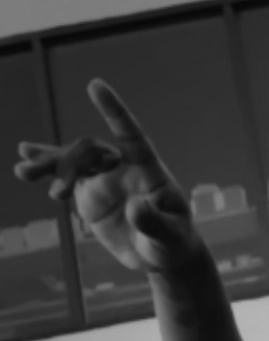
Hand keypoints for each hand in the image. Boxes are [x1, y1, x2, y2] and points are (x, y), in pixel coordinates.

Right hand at [14, 80, 201, 273]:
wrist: (161, 255)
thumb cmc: (174, 243)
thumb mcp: (170, 237)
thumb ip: (154, 223)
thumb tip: (134, 208)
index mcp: (148, 170)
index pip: (131, 135)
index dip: (114, 111)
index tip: (95, 85)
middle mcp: (122, 168)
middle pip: (90, 151)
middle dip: (69, 162)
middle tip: (55, 190)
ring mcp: (103, 179)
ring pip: (72, 160)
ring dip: (47, 164)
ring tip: (22, 172)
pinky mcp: (89, 192)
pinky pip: (64, 176)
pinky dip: (45, 171)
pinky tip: (24, 166)